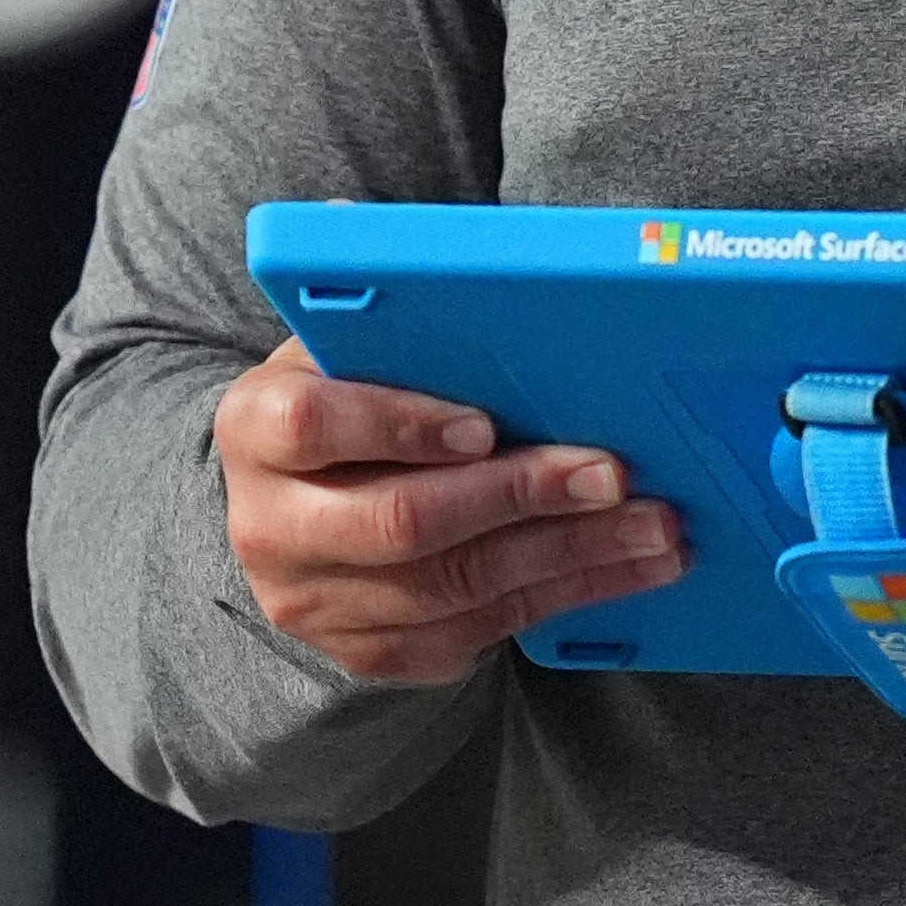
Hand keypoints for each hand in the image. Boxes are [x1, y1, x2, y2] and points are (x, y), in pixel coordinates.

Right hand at [216, 340, 685, 683]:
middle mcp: (271, 527)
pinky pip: (474, 634)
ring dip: (568, 556)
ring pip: (453, 588)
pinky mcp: (368, 651)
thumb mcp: (346, 354)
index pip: (312, 426)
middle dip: (519, 496)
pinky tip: (622, 570)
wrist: (294, 509)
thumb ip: (388, 321)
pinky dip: (561, 598)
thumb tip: (420, 254)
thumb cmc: (345, 404)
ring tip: (651, 528)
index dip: (400, 424)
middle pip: (401, 521)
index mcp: (254, 429)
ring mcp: (315, 603)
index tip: (484, 423)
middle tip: (611, 475)